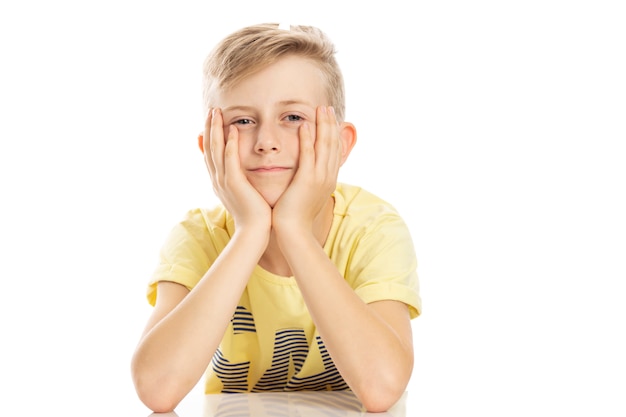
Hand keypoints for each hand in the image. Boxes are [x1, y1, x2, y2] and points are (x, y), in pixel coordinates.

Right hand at [202, 108, 271, 234]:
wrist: (254, 231)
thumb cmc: (254, 215)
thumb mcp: (244, 195)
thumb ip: (241, 182)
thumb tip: (242, 174)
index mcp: (219, 182)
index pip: (211, 154)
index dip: (210, 136)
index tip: (211, 121)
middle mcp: (218, 179)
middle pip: (209, 149)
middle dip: (209, 128)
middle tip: (210, 110)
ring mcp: (224, 181)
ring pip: (216, 150)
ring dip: (216, 130)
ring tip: (217, 113)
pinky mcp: (234, 184)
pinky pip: (230, 160)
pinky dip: (229, 144)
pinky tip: (232, 130)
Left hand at [272, 106, 341, 233]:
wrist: (294, 232)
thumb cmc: (295, 216)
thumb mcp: (306, 195)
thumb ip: (308, 181)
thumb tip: (307, 173)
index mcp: (328, 179)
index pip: (333, 150)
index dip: (332, 132)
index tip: (329, 117)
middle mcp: (328, 177)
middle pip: (333, 144)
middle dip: (330, 124)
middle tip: (327, 107)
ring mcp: (319, 178)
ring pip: (324, 146)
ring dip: (322, 126)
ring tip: (320, 109)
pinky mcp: (307, 181)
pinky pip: (309, 156)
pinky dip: (308, 140)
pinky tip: (305, 125)